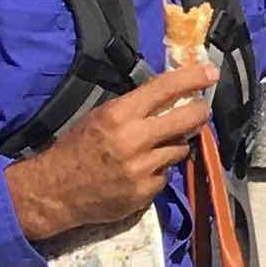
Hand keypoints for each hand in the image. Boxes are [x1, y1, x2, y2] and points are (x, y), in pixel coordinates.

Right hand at [7, 61, 214, 245]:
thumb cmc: (76, 148)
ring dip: (175, 145)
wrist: (54, 192)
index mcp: (120, 114)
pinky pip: (166, 174)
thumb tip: (170, 97)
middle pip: (187, 119)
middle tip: (201, 109)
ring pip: (180, 149)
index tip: (211, 73)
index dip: (193, 78)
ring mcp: (142, 168)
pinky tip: (143, 170)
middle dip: (199, 111)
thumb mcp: (100, 116)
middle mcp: (135, 139)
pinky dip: (160, 170)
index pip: (165, 88)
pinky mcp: (145, 193)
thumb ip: (134, 107)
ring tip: (157, 146)